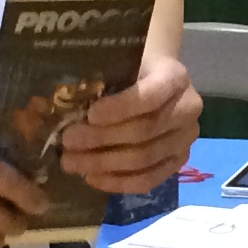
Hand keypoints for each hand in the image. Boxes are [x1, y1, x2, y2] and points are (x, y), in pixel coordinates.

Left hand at [60, 51, 203, 193]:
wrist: (153, 80)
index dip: (120, 108)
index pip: (150, 96)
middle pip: (145, 131)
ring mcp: (186, 139)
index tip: (90, 115)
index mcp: (175, 77)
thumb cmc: (130, 71)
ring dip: (104, 163)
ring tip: (71, 162)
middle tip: (68, 142)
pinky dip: (118, 182)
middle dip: (102, 139)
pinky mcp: (178, 162)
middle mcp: (188, 109)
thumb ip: (98, 81)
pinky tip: (92, 178)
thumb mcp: (119, 65)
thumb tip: (59, 105)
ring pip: (145, 159)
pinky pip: (149, 180)